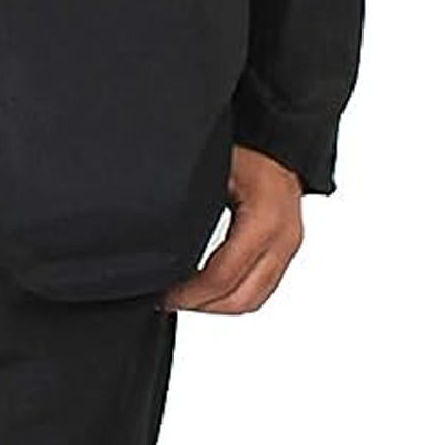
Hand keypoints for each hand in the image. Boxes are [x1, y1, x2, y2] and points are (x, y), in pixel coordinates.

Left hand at [160, 142, 305, 313]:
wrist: (277, 138)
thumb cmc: (244, 148)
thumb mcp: (210, 171)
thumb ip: (188, 208)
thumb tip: (155, 244)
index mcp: (264, 219)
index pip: (223, 276)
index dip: (188, 294)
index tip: (162, 294)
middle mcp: (284, 237)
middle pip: (241, 299)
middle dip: (201, 306)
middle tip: (168, 300)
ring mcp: (289, 246)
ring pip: (254, 299)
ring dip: (218, 305)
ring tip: (185, 296)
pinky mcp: (287, 249)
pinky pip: (261, 287)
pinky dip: (234, 294)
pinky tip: (208, 287)